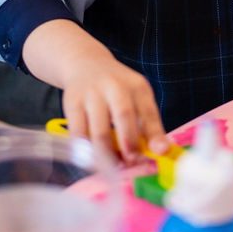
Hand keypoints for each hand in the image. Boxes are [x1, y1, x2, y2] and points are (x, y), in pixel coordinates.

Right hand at [23, 19, 168, 161]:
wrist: (85, 63)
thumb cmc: (116, 89)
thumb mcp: (136, 97)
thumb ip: (147, 124)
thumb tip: (159, 152)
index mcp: (137, 86)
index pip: (148, 111)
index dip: (155, 133)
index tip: (160, 151)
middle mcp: (115, 86)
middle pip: (123, 116)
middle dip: (129, 143)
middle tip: (132, 163)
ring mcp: (91, 94)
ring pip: (99, 132)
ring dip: (107, 155)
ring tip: (113, 168)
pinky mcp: (72, 103)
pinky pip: (79, 134)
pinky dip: (87, 152)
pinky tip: (93, 160)